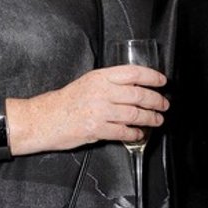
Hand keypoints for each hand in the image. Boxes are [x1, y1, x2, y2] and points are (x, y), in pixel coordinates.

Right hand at [6, 65, 167, 154]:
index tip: (162, 82)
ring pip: (134, 114)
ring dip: (150, 118)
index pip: (133, 73)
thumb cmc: (65, 102)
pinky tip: (139, 134)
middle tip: (164, 105)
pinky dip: (134, 134)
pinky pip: (123, 132)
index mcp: (100, 77)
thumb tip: (133, 87)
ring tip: (156, 120)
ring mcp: (99, 111)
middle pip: (138, 95)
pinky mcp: (96, 129)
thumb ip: (109, 83)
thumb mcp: (87, 83)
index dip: (152, 76)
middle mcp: (101, 92)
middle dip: (156, 101)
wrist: (44, 118)